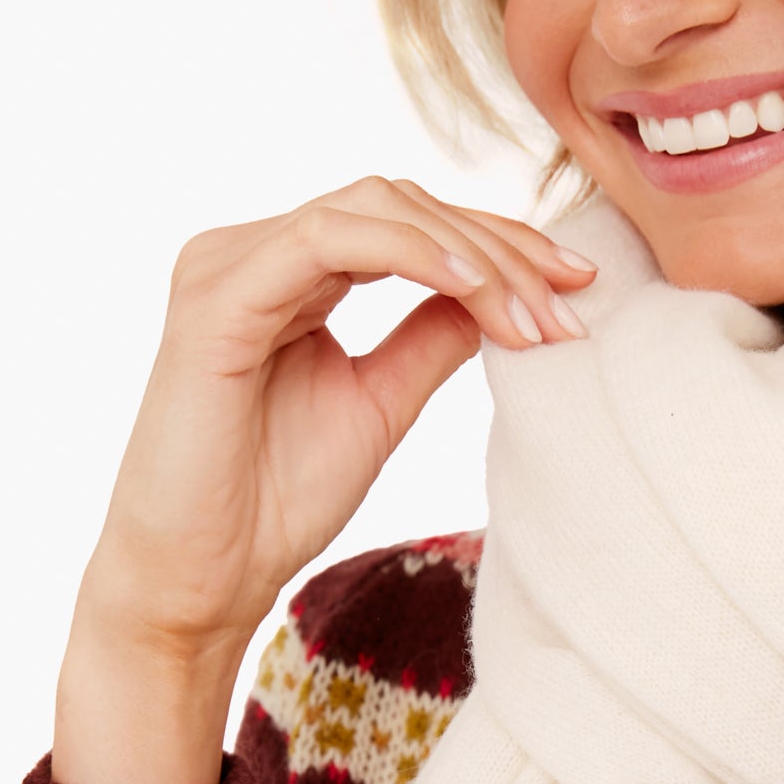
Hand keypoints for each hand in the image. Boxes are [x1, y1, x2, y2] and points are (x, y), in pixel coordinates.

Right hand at [52, 178, 596, 783]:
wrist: (203, 579)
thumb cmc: (274, 502)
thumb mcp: (380, 405)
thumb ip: (430, 339)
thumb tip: (503, 292)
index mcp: (292, 274)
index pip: (410, 224)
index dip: (501, 245)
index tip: (579, 286)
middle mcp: (255, 252)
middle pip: (400, 203)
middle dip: (500, 248)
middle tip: (571, 301)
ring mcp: (229, 265)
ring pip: (372, 209)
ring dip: (469, 254)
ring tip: (533, 312)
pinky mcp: (216, 298)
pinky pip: (324, 242)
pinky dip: (408, 254)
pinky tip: (471, 287)